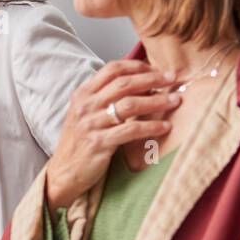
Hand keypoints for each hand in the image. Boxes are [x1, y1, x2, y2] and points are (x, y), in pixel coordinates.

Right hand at [45, 59, 180, 207]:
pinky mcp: (99, 143)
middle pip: (124, 83)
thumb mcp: (86, 113)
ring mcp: (91, 124)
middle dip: (152, 79)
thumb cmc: (80, 142)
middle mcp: (86, 106)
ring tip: (175, 101)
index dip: (137, 66)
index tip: (156, 70)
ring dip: (157, 101)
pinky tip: (165, 127)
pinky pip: (131, 130)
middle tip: (172, 79)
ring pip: (130, 105)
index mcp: (83, 94)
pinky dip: (151, 127)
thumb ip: (105, 97)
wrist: (64, 172)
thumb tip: (141, 84)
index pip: (112, 69)